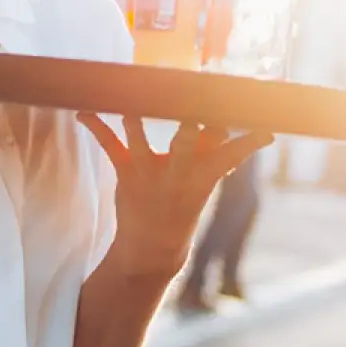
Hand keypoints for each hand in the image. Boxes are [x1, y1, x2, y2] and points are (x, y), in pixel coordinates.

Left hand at [78, 114, 273, 278]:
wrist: (152, 248)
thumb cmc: (184, 205)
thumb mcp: (204, 182)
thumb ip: (212, 152)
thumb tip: (226, 125)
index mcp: (203, 174)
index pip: (230, 152)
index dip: (246, 140)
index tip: (263, 128)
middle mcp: (178, 171)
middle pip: (186, 139)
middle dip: (188, 122)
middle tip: (190, 102)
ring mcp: (150, 172)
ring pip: (139, 136)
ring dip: (132, 117)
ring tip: (127, 99)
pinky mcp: (127, 173)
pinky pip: (110, 144)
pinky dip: (95, 125)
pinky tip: (83, 112)